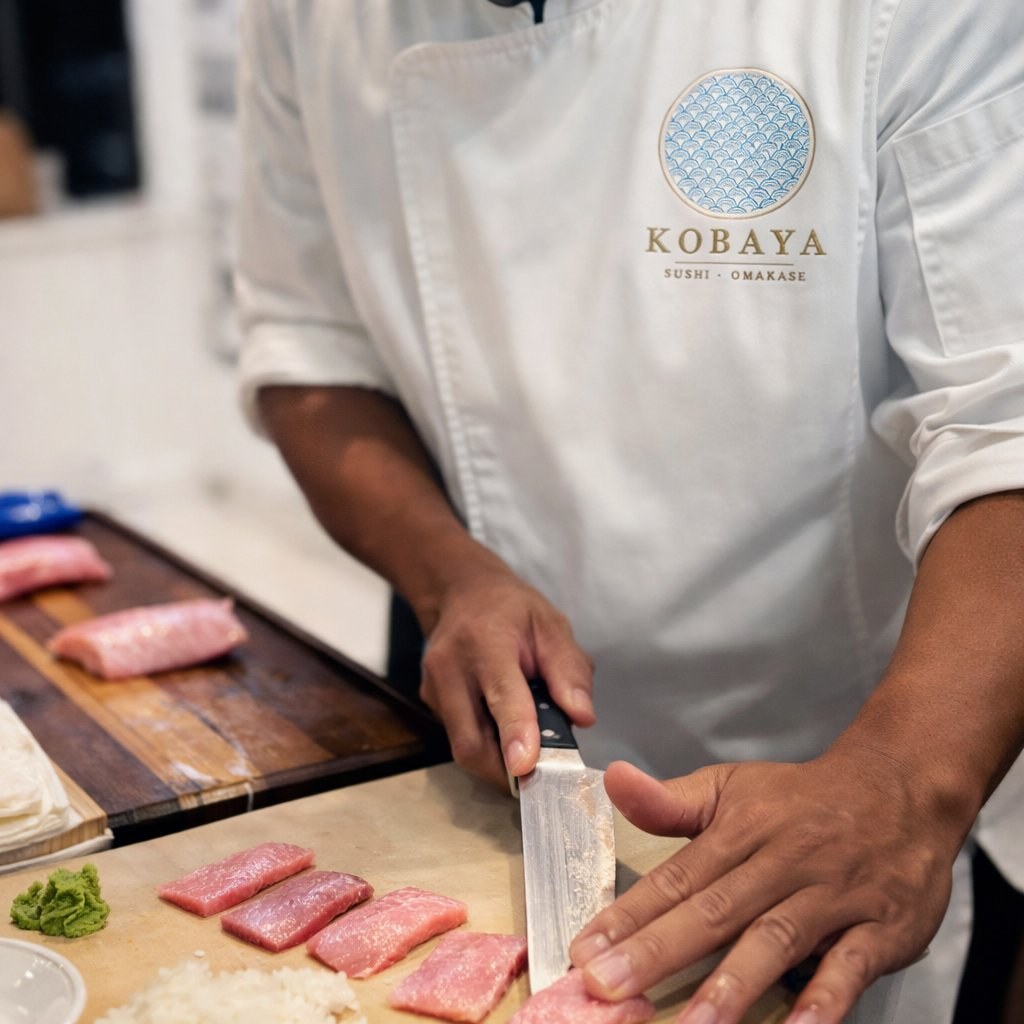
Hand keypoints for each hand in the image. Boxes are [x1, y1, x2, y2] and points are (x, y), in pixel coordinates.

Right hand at [418, 559, 594, 787]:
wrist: (462, 593)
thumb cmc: (511, 610)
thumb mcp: (551, 625)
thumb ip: (569, 671)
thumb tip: (582, 717)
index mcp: (485, 641)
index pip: (501, 695)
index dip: (515, 733)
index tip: (527, 765)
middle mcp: (450, 666)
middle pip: (470, 740)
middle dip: (505, 770)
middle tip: (542, 778)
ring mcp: (434, 687)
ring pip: (463, 746)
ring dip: (497, 762)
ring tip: (528, 751)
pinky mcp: (430, 701)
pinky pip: (459, 736)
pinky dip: (487, 745)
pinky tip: (505, 730)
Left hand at [570, 754, 958, 1022]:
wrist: (899, 786)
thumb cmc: (803, 798)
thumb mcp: (734, 786)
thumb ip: (672, 800)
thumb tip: (613, 781)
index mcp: (741, 829)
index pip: (676, 877)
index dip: (629, 915)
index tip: (584, 950)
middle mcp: (781, 861)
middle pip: (714, 910)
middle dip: (659, 953)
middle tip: (609, 989)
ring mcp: (832, 895)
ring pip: (776, 939)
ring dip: (733, 984)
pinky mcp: (881, 926)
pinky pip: (851, 965)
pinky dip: (825, 998)